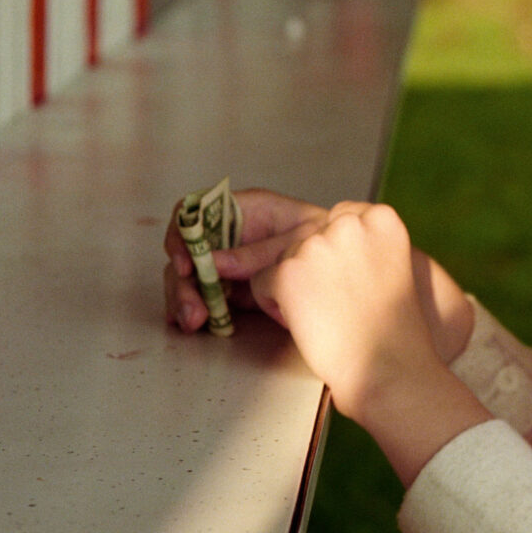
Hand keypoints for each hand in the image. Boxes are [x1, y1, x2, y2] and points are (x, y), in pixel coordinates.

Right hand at [163, 189, 325, 332]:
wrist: (349, 264)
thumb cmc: (330, 238)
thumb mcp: (299, 241)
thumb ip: (256, 253)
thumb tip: (214, 263)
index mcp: (243, 210)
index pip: (194, 211)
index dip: (182, 235)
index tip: (184, 263)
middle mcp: (228, 234)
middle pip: (186, 251)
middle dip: (182, 281)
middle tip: (192, 308)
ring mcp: (227, 260)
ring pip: (190, 276)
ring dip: (186, 299)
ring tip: (195, 322)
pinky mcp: (231, 286)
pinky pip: (203, 295)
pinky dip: (194, 308)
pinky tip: (191, 322)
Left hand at [164, 188, 474, 361]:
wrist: (388, 367)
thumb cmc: (391, 329)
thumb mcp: (390, 267)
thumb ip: (361, 243)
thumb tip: (316, 241)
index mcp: (381, 218)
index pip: (340, 217)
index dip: (336, 253)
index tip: (347, 279)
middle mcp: (349, 223)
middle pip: (307, 235)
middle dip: (311, 267)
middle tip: (336, 303)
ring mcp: (317, 245)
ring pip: (282, 257)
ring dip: (294, 286)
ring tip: (325, 316)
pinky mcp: (288, 271)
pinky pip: (261, 281)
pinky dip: (274, 305)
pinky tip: (305, 323)